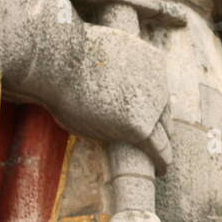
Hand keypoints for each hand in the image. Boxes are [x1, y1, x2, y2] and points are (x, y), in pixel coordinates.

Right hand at [13, 0, 172, 172]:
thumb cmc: (63, 53)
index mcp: (151, 59)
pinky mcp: (140, 125)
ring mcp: (152, 102)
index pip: (158, 89)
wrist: (57, 58)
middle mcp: (158, 80)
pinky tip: (162, 169)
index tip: (156, 119)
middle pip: (165, 110)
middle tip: (162, 143)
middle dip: (164, 128)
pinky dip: (163, 160)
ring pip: (163, 132)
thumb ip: (108, 68)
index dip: (157, 107)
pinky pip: (157, 147)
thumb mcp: (95, 52)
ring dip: (165, 148)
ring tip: (164, 163)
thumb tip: (95, 69)